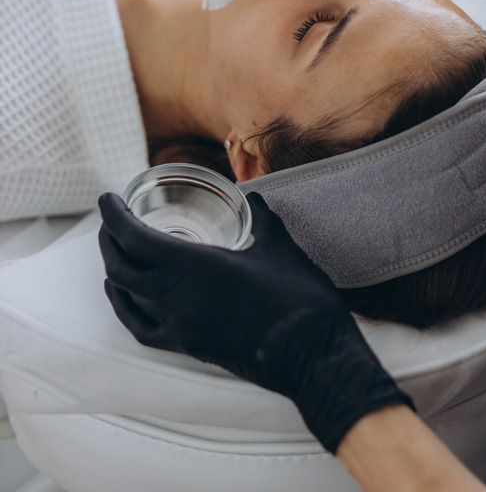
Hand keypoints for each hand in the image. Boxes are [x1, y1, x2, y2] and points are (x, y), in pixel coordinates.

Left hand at [98, 192, 411, 452]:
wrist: (312, 354)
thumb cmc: (299, 296)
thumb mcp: (279, 245)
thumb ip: (261, 217)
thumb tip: (251, 196)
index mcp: (195, 266)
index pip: (135, 238)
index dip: (114, 216)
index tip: (108, 198)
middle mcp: (178, 298)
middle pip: (122, 267)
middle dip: (109, 240)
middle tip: (112, 218)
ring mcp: (181, 327)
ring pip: (127, 298)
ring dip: (114, 271)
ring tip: (115, 251)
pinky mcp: (190, 346)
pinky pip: (142, 328)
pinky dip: (126, 308)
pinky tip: (127, 296)